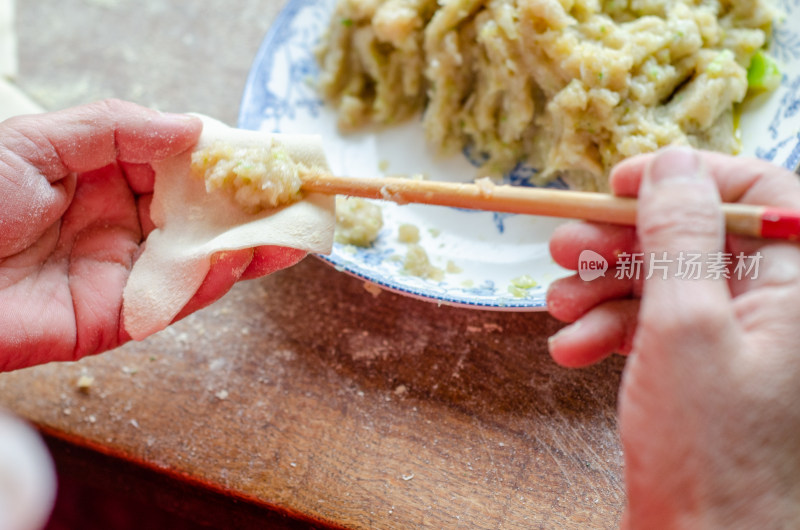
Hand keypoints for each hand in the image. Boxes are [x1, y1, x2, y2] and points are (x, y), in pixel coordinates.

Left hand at [0, 100, 305, 370]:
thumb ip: (119, 128)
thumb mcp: (38, 141)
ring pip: (200, 261)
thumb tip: (194, 128)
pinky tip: (245, 256)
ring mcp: (124, 274)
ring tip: (294, 230)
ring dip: (249, 247)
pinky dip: (215, 280)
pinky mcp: (120, 320)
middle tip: (300, 197)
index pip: (180, 169)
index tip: (267, 156)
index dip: (225, 163)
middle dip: (251, 209)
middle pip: (201, 218)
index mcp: (104, 179)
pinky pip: (176, 299)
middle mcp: (122, 226)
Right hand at [547, 148, 799, 526]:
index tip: (619, 183)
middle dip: (622, 240)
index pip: (758, 193)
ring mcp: (737, 341)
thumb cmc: (712, 453)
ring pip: (664, 282)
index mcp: (798, 287)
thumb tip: (673, 165)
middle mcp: (775, 307)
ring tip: (556, 304)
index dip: (685, 179)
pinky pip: (653, 328)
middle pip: (695, 237)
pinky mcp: (701, 371)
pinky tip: (571, 351)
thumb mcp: (686, 328)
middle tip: (561, 245)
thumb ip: (680, 237)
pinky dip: (608, 332)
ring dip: (602, 288)